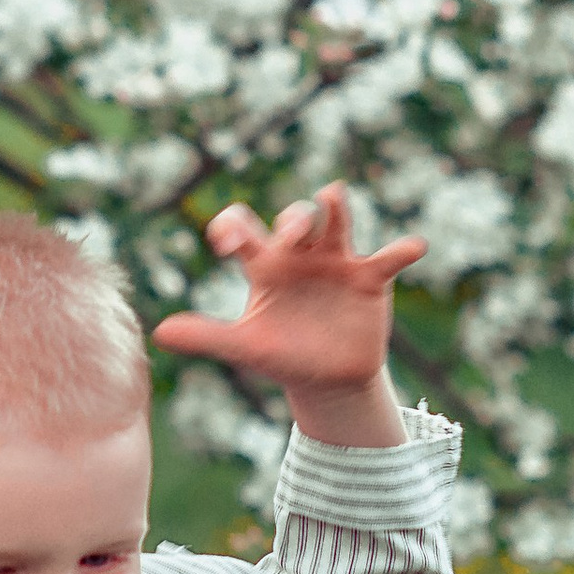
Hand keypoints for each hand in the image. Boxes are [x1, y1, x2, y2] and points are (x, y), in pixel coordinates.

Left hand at [153, 183, 424, 447]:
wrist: (328, 379)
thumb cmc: (282, 355)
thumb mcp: (245, 348)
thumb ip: (206, 337)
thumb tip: (160, 332)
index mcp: (265, 264)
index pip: (242, 230)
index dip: (232, 227)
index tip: (225, 244)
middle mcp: (299, 254)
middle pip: (293, 221)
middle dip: (293, 220)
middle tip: (293, 232)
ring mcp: (336, 262)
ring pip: (335, 224)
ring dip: (335, 209)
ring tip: (334, 194)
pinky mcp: (370, 279)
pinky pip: (387, 259)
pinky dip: (401, 251)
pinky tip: (413, 247)